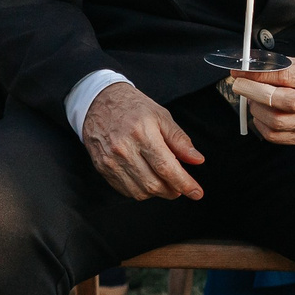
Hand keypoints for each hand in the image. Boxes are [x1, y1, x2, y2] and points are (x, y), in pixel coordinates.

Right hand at [82, 82, 204, 200]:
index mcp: (142, 133)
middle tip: (181, 186)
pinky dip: (141, 191)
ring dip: (157, 193)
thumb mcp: (161, 116)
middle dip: (173, 191)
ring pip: (140, 192)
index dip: (184, 183)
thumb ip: (180, 140)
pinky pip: (126, 190)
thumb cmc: (132, 107)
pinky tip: (147, 179)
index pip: (166, 167)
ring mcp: (111, 160)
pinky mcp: (102, 168)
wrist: (98, 102)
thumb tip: (197, 160)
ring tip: (164, 182)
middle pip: (154, 184)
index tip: (196, 192)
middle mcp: (124, 149)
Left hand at [223, 58, 294, 146]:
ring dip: (257, 109)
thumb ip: (272, 66)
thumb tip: (245, 70)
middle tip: (241, 86)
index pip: (283, 76)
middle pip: (279, 101)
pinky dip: (261, 124)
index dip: (258, 75)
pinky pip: (273, 135)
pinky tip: (261, 114)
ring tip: (254, 100)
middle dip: (254, 93)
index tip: (240, 73)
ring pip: (274, 121)